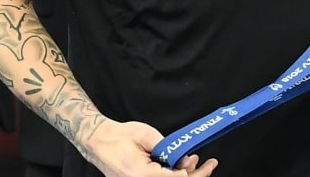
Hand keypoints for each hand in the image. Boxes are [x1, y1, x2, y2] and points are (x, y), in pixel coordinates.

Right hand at [84, 119, 216, 175]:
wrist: (98, 140)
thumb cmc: (119, 136)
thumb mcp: (147, 136)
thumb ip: (167, 149)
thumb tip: (184, 161)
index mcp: (140, 174)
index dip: (192, 175)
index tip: (206, 165)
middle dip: (195, 175)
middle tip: (210, 164)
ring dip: (185, 174)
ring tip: (195, 161)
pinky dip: (172, 173)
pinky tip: (182, 165)